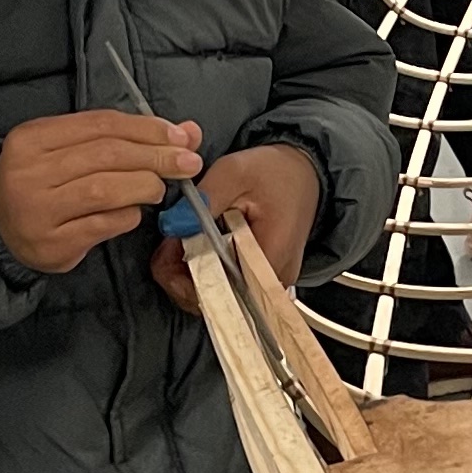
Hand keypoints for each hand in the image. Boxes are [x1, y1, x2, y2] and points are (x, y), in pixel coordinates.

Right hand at [0, 108, 199, 274]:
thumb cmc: (43, 183)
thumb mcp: (71, 150)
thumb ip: (124, 138)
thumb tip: (188, 133)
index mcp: (32, 137)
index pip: (101, 124)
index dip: (147, 128)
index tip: (181, 137)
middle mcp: (30, 172)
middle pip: (106, 154)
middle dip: (155, 156)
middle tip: (188, 163)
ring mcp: (38, 210)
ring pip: (105, 189)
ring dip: (144, 186)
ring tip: (160, 188)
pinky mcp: (51, 244)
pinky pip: (102, 224)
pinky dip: (128, 215)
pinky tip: (135, 212)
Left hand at [150, 142, 321, 311]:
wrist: (303, 175)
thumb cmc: (276, 173)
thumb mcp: (236, 172)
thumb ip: (207, 199)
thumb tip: (174, 224)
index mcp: (270, 257)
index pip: (224, 291)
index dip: (187, 277)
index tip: (169, 251)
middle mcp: (273, 281)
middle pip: (219, 300)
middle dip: (183, 277)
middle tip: (168, 245)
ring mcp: (268, 284)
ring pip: (219, 296)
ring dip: (192, 274)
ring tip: (181, 243)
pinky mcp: (260, 279)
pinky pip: (227, 286)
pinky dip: (206, 271)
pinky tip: (197, 248)